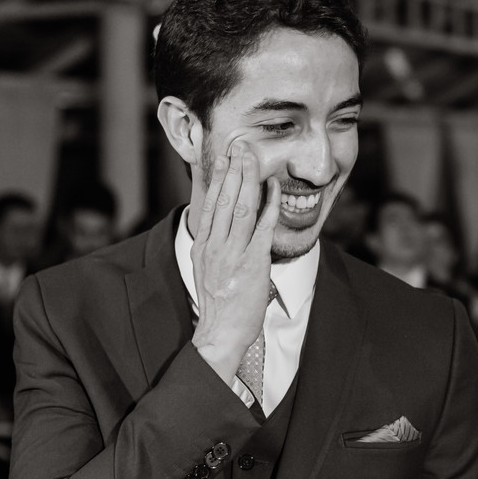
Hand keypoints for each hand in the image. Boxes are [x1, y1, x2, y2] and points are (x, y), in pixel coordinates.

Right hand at [191, 139, 281, 382]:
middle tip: (241, 145)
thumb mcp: (205, 269)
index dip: (218, 177)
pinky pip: (262, 228)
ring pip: (240, 208)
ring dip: (248, 179)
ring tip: (253, 158)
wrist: (220, 332)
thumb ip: (212, 246)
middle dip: (233, 169)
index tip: (224, 157)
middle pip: (224, 199)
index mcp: (202, 246)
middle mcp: (214, 245)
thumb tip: (218, 225)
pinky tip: (274, 187)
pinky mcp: (252, 263)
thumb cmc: (218, 305)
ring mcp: (232, 254)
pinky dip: (269, 205)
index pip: (209, 203)